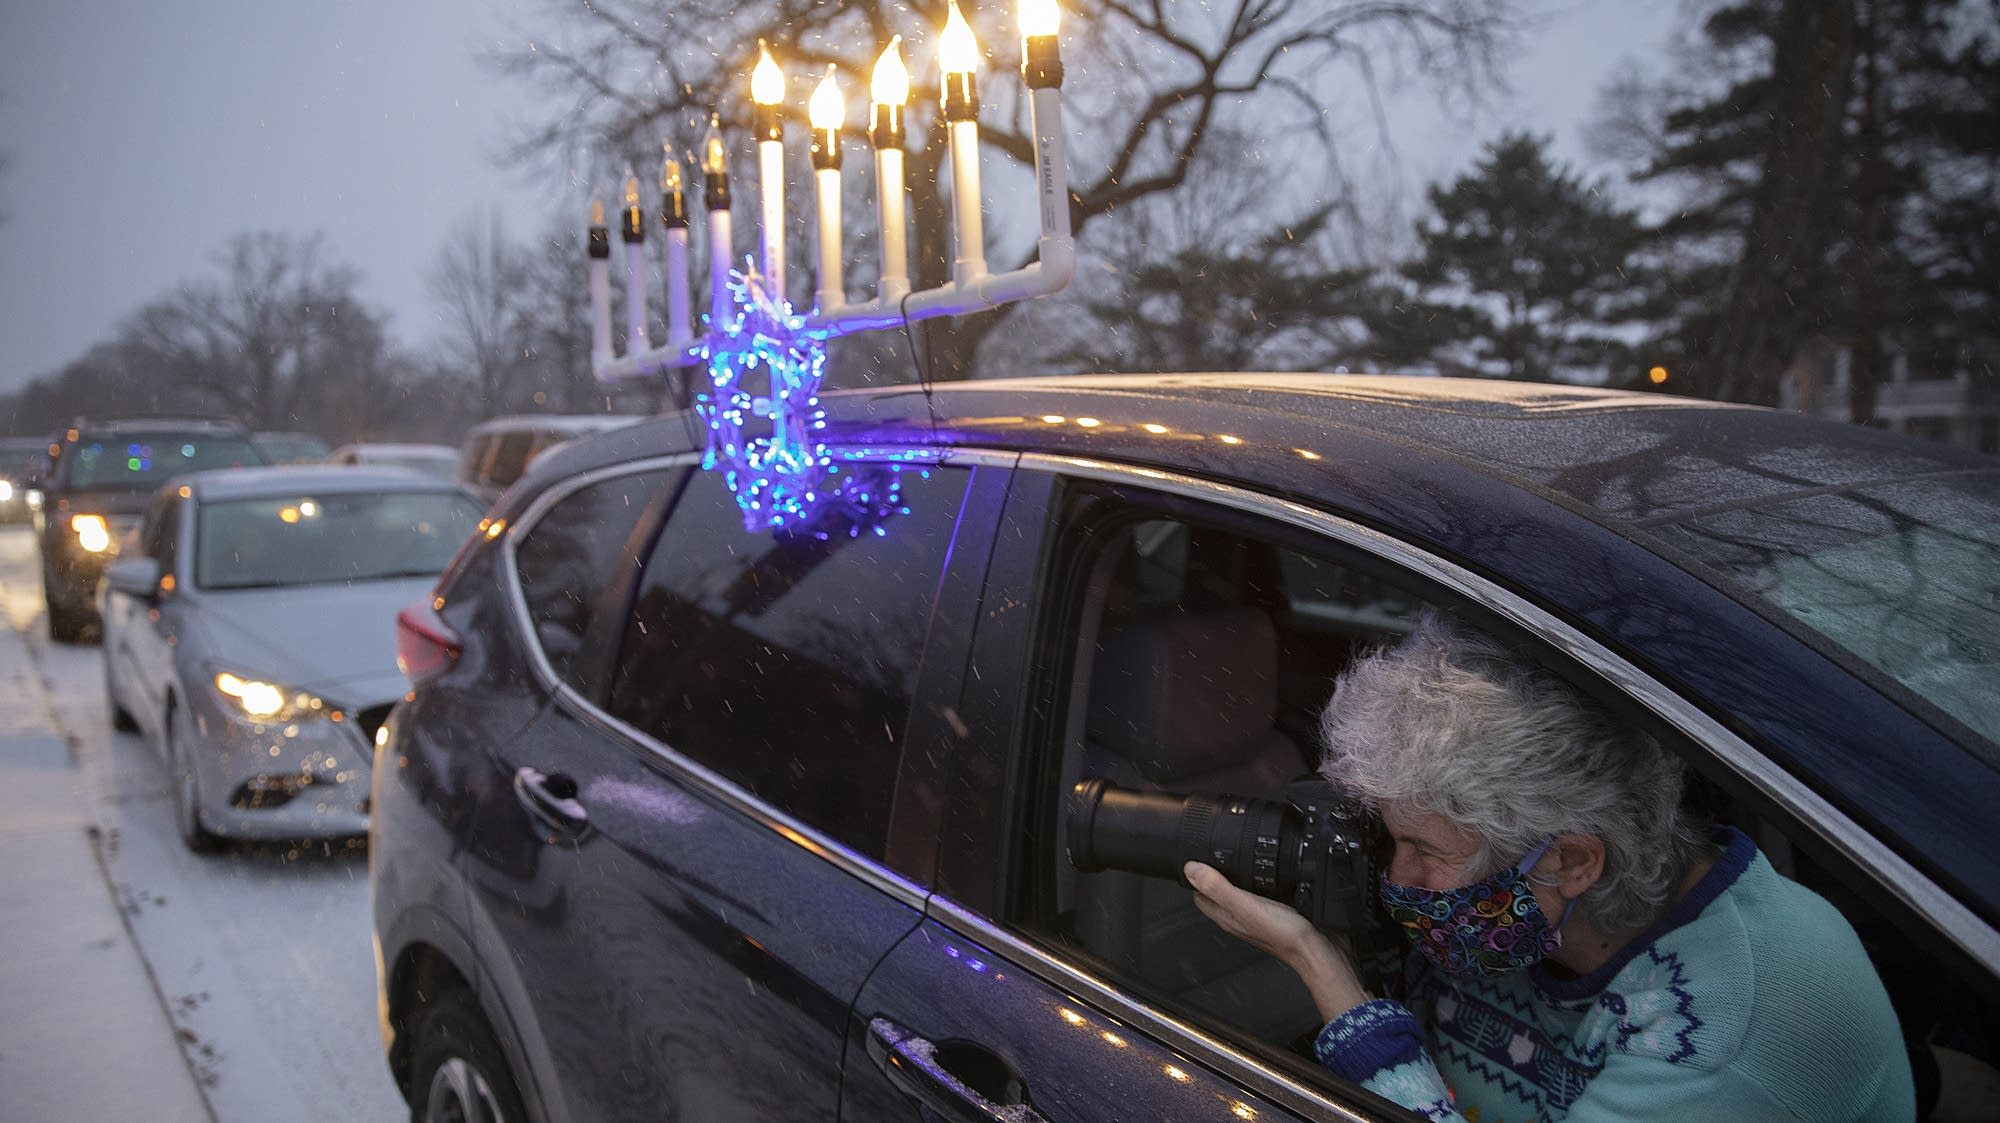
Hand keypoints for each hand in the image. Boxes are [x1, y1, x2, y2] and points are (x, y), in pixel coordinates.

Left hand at [1185, 861, 1372, 1020]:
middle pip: (1218, 892)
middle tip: (1215, 852)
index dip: (1195, 876)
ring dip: (1237, 875)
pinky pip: (1262, 893)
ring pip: (1240, 892)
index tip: (1196, 856)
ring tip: (1237, 856)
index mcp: (1228, 916)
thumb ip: (1219, 888)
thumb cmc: (1286, 936)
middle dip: (1214, 872)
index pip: (1200, 895)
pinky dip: (1260, 880)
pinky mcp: (1276, 913)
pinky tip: (1267, 871)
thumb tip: (1191, 869)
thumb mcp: (1247, 906)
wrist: (1319, 951)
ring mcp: (1258, 916)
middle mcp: (1240, 917)